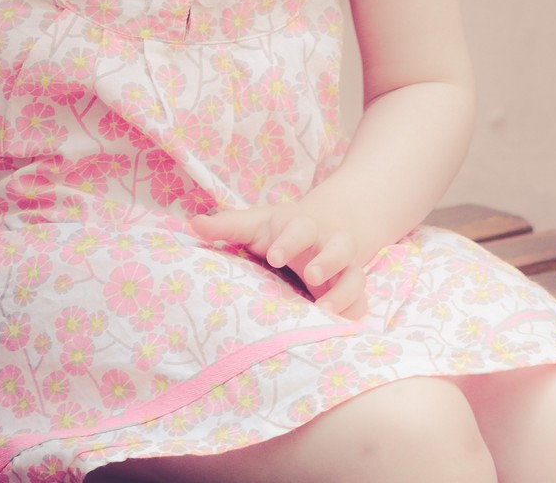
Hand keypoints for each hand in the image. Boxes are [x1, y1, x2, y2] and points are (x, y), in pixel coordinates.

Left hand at [189, 202, 369, 320]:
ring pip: (356, 277)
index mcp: (304, 226)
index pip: (301, 228)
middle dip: (328, 260)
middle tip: (311, 274)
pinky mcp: (353, 291)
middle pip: (339, 248)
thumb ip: (227, 225)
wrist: (327, 228)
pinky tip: (340, 331)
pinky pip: (361, 304)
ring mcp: (346, 268)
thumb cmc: (283, 230)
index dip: (290, 241)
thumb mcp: (257, 224)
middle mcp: (330, 245)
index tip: (274, 256)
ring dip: (345, 293)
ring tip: (325, 311)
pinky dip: (354, 315)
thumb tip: (193, 225)